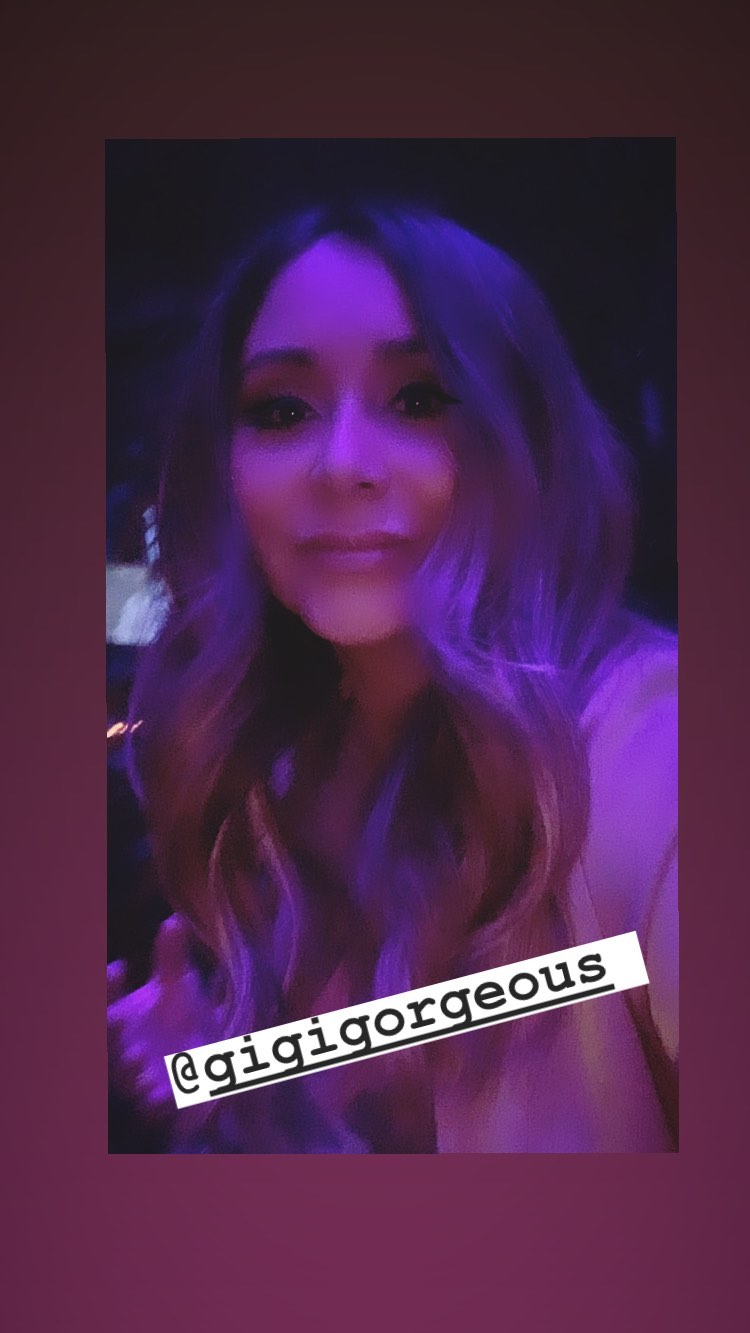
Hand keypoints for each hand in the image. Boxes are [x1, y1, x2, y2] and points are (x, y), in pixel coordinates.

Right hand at [108, 914, 219, 1123]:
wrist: (203, 1062)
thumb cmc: (178, 1021)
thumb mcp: (175, 987)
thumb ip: (171, 958)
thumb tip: (174, 920)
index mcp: (120, 1023)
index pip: (105, 1004)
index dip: (107, 988)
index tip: (117, 967)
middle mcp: (122, 1053)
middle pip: (107, 1046)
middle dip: (108, 1034)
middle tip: (113, 1020)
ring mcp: (139, 1080)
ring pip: (126, 1081)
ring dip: (129, 1072)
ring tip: (137, 1058)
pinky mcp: (160, 1103)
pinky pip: (154, 1109)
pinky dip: (157, 1104)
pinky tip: (164, 1095)